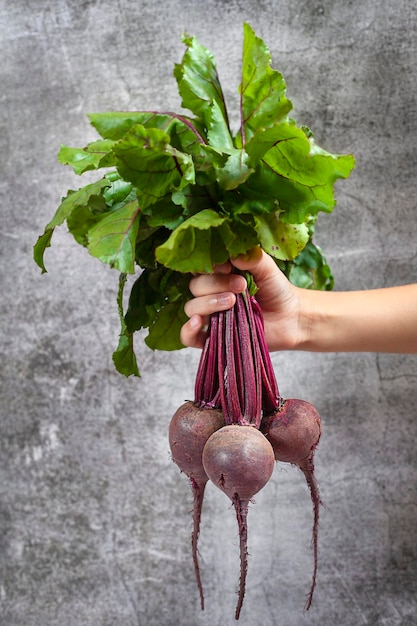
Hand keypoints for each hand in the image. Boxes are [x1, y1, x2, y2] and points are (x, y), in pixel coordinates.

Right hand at [180, 247, 306, 350]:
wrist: (291, 317)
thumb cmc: (277, 290)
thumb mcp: (267, 268)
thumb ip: (252, 258)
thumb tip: (235, 254)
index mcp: (218, 275)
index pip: (200, 267)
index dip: (210, 267)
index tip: (228, 267)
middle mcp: (210, 294)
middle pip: (195, 287)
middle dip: (215, 285)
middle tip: (241, 286)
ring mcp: (210, 316)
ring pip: (191, 308)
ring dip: (208, 303)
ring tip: (232, 302)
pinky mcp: (212, 338)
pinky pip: (188, 337)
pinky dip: (187, 330)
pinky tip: (198, 323)